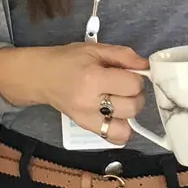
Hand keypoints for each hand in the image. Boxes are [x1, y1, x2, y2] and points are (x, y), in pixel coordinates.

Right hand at [0, 42, 148, 145]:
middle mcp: (90, 102)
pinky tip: (115, 115)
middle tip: (125, 86)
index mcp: (93, 78)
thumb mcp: (95, 49)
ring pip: (127, 127)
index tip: (128, 73)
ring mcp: (87, 118)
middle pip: (133, 107)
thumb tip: (147, 66)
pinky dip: (121, 129)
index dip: (137, 77)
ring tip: (120, 100)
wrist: (41, 76)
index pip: (132, 85)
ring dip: (129, 113)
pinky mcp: (85, 127)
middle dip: (135, 95)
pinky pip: (114, 138)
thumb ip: (124, 56)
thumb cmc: (68, 60)